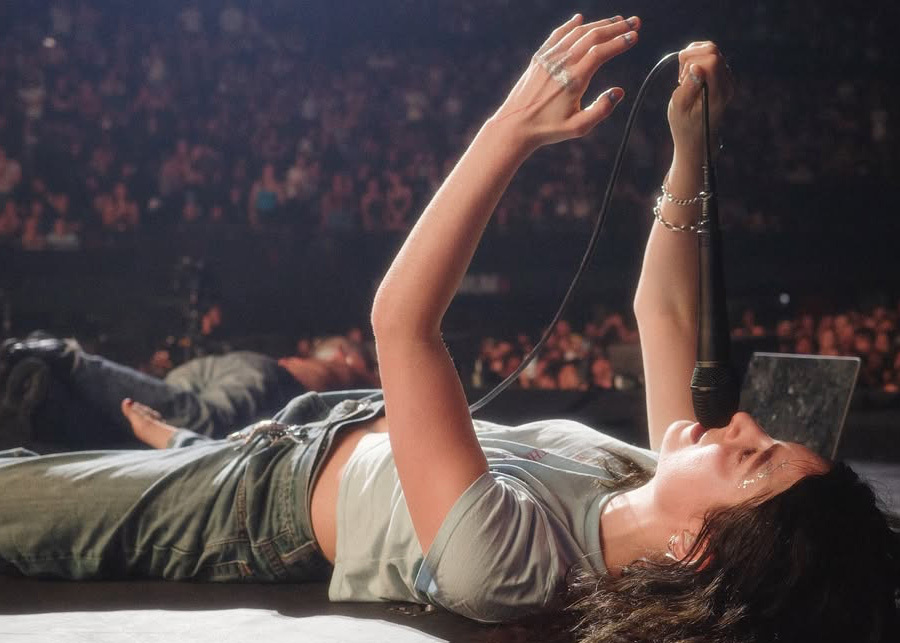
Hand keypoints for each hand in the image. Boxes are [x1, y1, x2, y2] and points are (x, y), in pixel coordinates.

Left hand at [492, 14, 639, 149]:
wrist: (514, 126)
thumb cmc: (547, 129)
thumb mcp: (578, 128)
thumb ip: (601, 110)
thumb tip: (619, 92)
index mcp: (573, 80)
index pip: (600, 52)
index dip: (619, 42)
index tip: (635, 36)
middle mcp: (561, 64)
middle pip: (592, 36)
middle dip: (615, 27)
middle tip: (634, 22)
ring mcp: (548, 59)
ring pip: (576, 33)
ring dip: (598, 24)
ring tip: (615, 21)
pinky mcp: (538, 59)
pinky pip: (556, 36)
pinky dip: (569, 25)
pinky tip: (579, 19)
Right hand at [667, 42, 733, 156]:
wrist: (696, 135)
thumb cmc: (684, 123)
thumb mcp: (678, 108)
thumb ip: (688, 86)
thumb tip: (696, 66)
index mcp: (718, 93)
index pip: (711, 61)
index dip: (692, 61)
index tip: (681, 79)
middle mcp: (727, 83)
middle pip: (712, 51)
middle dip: (691, 58)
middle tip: (682, 79)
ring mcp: (727, 78)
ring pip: (711, 49)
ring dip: (692, 58)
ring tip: (685, 78)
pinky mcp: (722, 74)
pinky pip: (710, 54)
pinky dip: (695, 58)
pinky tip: (689, 74)